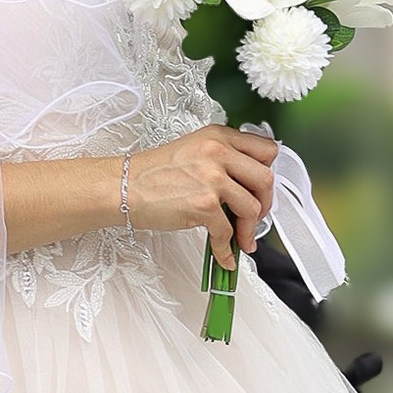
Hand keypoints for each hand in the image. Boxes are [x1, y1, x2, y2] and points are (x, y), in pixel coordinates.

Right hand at [126, 127, 279, 267]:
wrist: (123, 187)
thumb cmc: (154, 173)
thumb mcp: (193, 149)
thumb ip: (222, 158)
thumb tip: (248, 184)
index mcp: (218, 137)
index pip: (266, 149)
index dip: (269, 172)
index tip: (261, 188)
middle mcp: (218, 152)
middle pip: (266, 179)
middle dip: (265, 204)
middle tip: (256, 216)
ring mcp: (212, 178)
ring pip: (252, 207)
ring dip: (249, 229)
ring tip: (240, 239)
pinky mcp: (204, 204)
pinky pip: (228, 232)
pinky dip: (227, 249)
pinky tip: (223, 255)